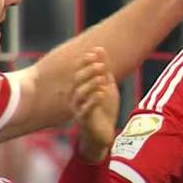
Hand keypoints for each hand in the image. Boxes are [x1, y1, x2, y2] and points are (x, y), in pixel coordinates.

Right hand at [71, 47, 119, 162]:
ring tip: (101, 78)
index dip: (85, 62)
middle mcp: (75, 98)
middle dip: (88, 72)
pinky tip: (102, 93)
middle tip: (100, 65)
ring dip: (91, 85)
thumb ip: (103, 69)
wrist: (103, 133)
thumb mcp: (106, 85)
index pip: (79, 71)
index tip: (94, 53)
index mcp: (80, 88)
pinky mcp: (84, 121)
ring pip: (80, 95)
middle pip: (77, 82)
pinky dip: (94, 100)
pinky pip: (86, 109)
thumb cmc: (103, 108)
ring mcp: (78, 109)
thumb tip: (99, 49)